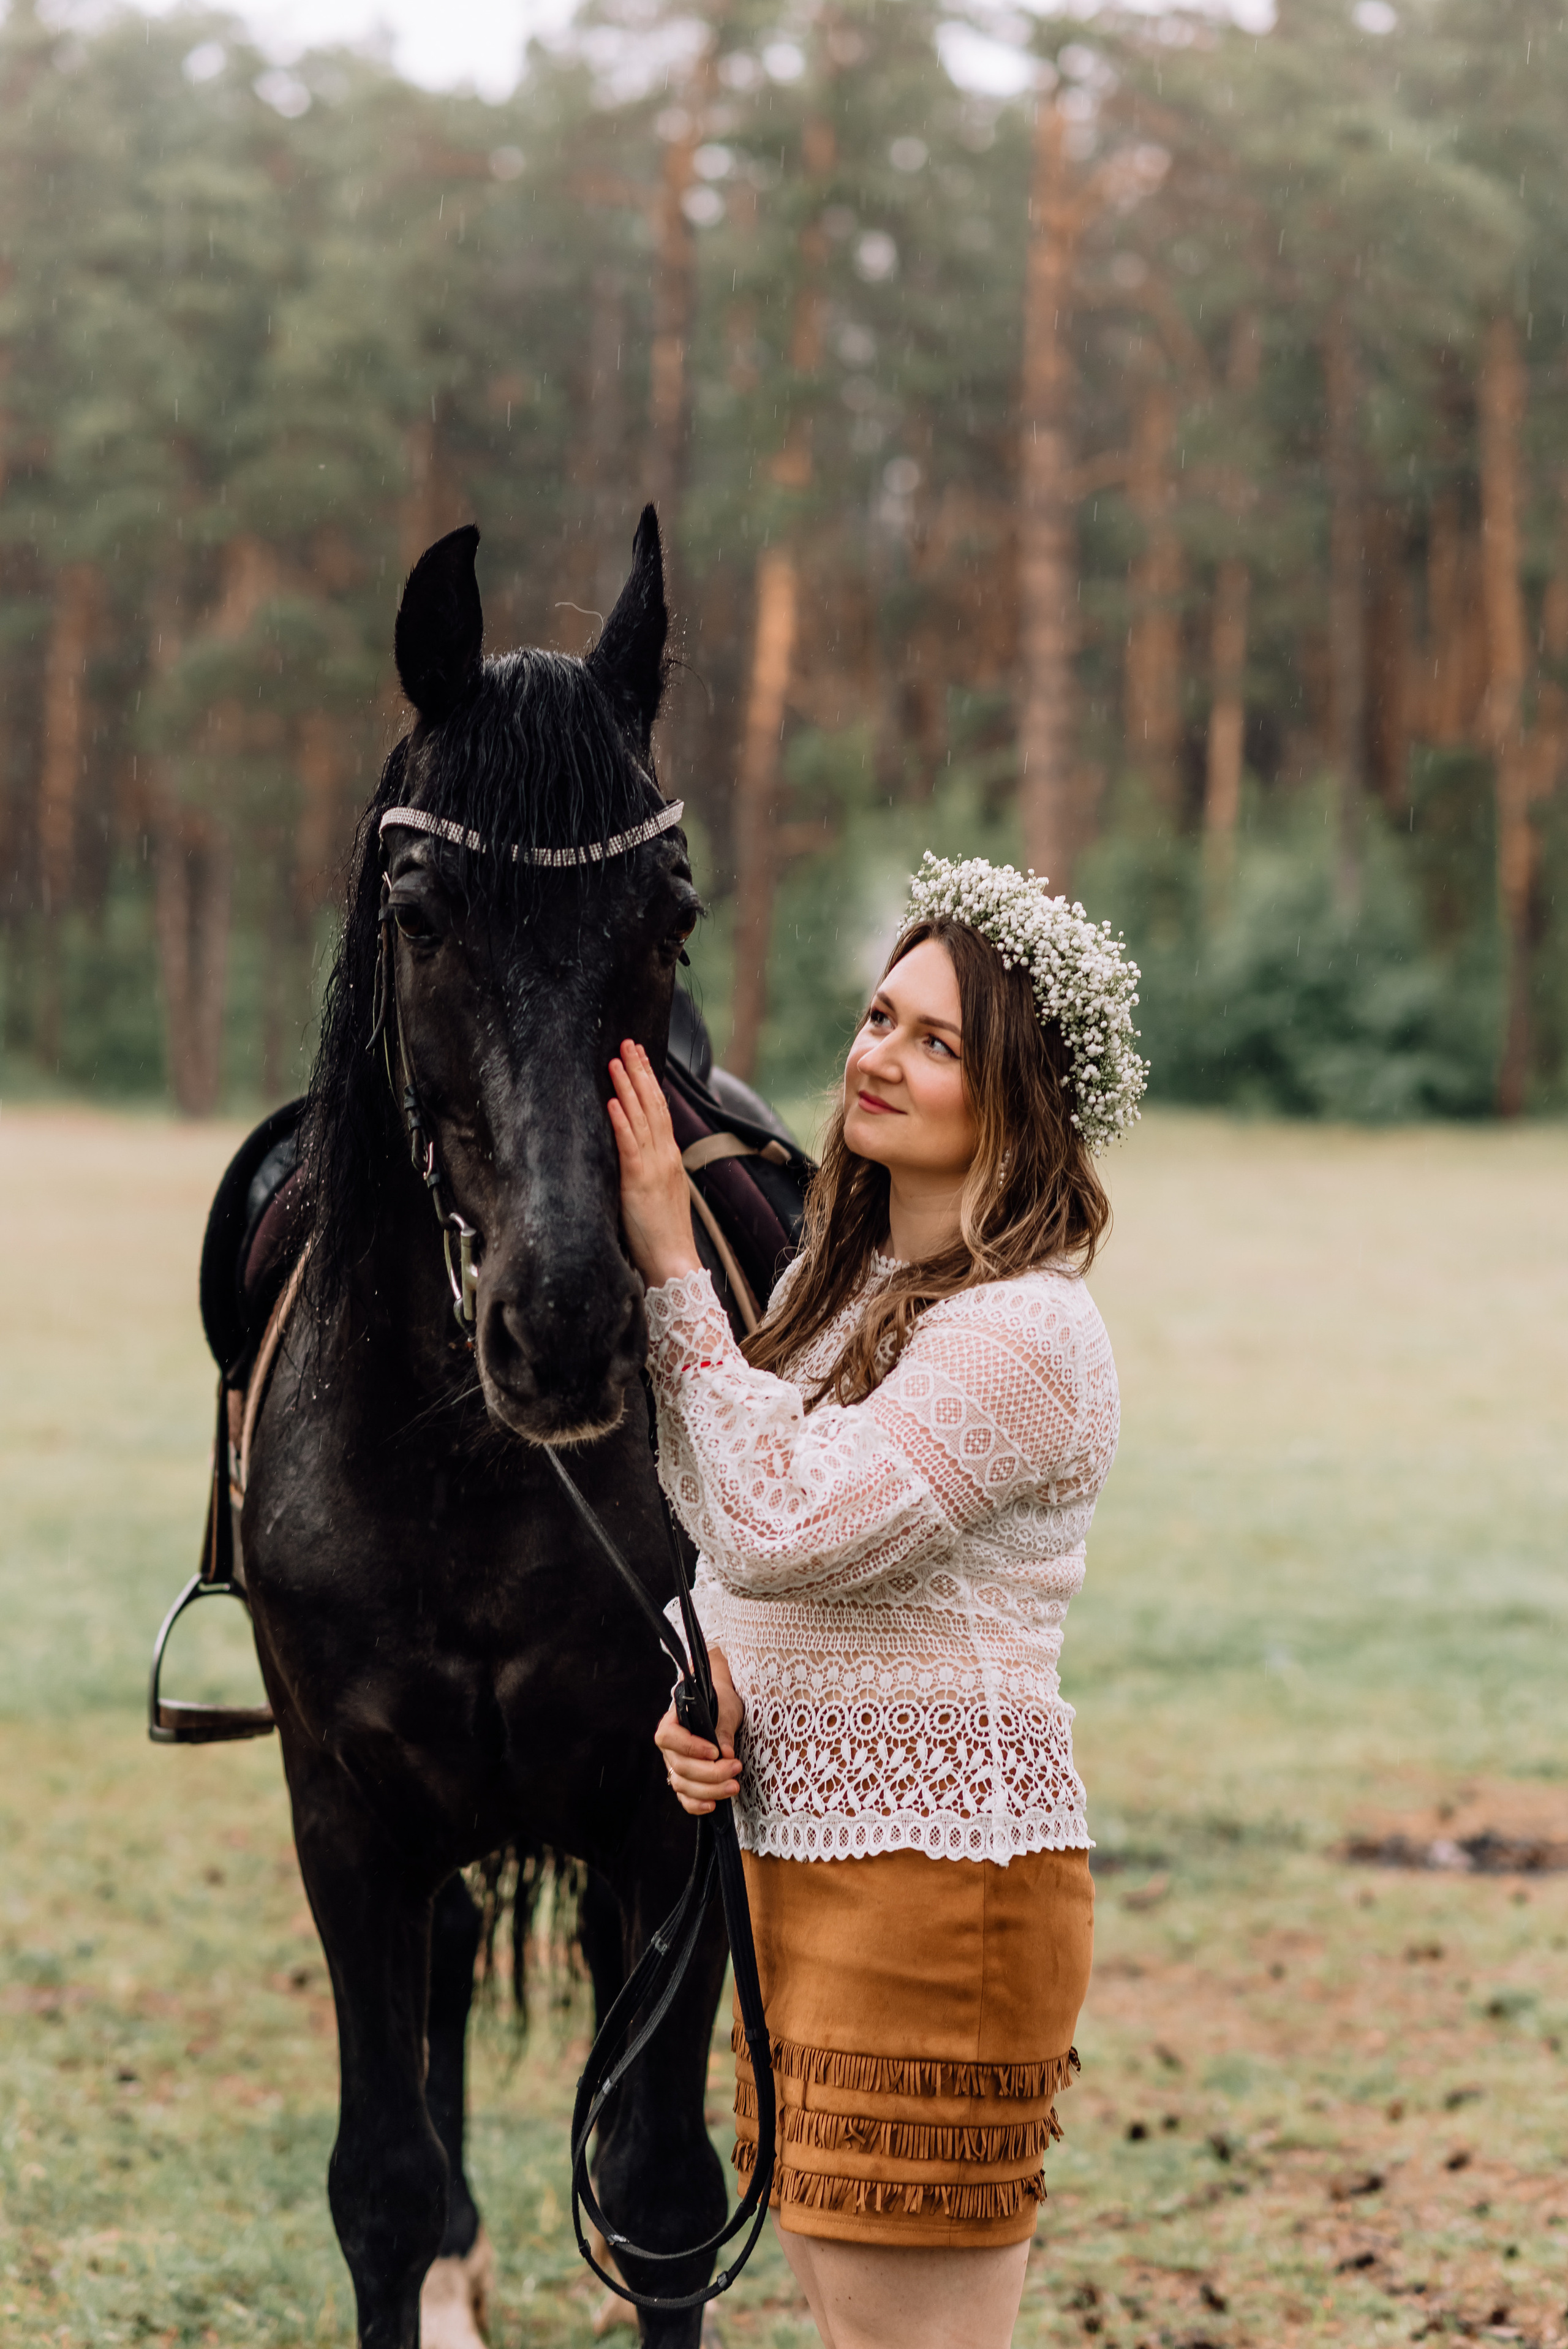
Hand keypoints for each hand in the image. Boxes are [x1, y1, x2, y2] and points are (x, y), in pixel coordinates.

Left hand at [608, 1038, 702, 1288]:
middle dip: (639, 1071)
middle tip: (627, 1043)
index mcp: (669, 1158)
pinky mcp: (638, 1181)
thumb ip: (646, 1170)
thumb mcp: (657, 1194)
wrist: (673, 1263)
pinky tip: (612, 1100)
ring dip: (627, 1085)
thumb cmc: (661, 1236)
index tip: (639, 1057)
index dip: (649, 1081)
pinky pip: (629, 1144)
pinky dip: (621, 1120)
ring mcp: (653, 1166)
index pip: (660, 1110)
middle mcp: (664, 1156)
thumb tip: (629, 1154)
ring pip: (641, 1116)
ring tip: (615, 1059)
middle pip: (653, 1104)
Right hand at [654, 1647, 743, 1814]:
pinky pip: (685, 1798)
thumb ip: (723, 1730)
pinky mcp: (684, 1780)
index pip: (669, 1737)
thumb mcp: (725, 1710)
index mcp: (671, 1723)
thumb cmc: (721, 1705)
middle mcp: (669, 1747)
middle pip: (680, 1766)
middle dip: (710, 1773)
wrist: (722, 1708)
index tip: (715, 1752)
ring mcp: (674, 1766)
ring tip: (734, 1786)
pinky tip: (713, 1805)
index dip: (690, 1748)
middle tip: (736, 1768)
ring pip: (682, 1785)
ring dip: (709, 1790)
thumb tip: (726, 1753)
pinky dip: (697, 1804)